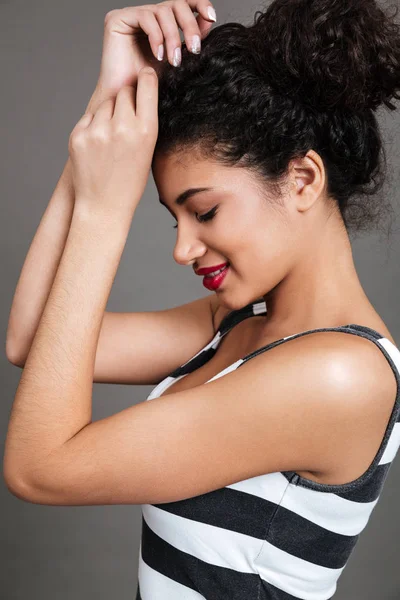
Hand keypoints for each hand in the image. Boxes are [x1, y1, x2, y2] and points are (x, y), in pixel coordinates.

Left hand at [69, 68, 157, 220]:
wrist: (104, 205)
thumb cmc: (130, 180)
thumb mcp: (148, 150)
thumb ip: (143, 120)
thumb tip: (137, 89)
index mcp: (146, 130)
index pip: (146, 84)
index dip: (146, 79)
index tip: (145, 77)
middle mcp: (122, 126)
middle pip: (124, 91)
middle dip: (126, 100)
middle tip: (127, 117)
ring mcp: (98, 130)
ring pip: (105, 103)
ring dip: (109, 112)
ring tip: (112, 137)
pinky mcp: (79, 135)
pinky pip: (90, 117)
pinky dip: (95, 126)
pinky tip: (100, 146)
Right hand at [98, 1, 215, 93]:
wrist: (127, 100)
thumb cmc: (150, 85)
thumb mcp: (178, 60)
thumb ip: (191, 40)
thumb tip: (209, 20)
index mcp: (162, 23)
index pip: (184, 4)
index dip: (199, 5)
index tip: (212, 17)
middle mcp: (148, 16)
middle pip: (176, 4)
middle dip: (189, 25)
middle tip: (195, 49)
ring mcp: (132, 16)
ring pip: (162, 11)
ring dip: (173, 37)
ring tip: (173, 60)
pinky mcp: (117, 19)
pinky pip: (145, 18)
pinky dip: (156, 36)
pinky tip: (159, 56)